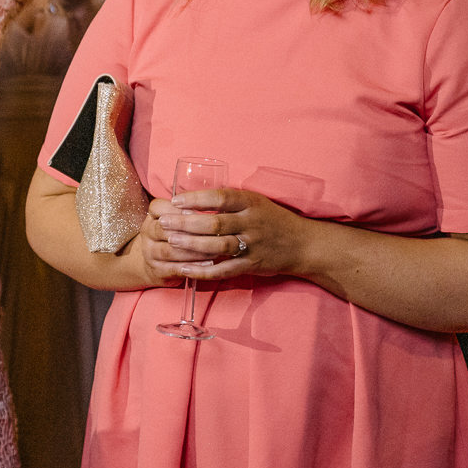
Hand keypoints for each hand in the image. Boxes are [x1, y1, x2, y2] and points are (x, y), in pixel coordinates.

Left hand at [155, 187, 314, 280]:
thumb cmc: (273, 219)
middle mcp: (251, 223)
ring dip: (191, 245)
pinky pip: (224, 270)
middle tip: (164, 222)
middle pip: (215, 223)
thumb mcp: (256, 202)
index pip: (221, 198)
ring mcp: (252, 246)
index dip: (197, 199)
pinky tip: (185, 268)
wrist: (303, 244)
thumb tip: (192, 198)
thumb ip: (229, 202)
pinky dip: (203, 270)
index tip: (176, 200)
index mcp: (251, 203)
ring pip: (217, 246)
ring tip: (170, 241)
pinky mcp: (252, 265)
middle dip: (186, 223)